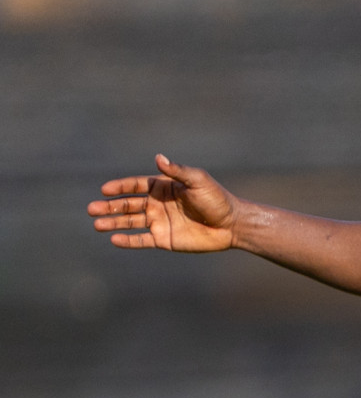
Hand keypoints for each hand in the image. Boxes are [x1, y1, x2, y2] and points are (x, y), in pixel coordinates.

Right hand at [87, 155, 238, 251]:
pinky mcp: (164, 239)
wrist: (231, 225)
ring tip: (96, 224)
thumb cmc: (217, 199)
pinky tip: (114, 240)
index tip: (105, 190)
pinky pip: (142, 240)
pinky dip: (128, 241)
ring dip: (113, 222)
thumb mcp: (198, 181)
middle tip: (91, 209)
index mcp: (163, 188)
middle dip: (110, 206)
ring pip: (130, 222)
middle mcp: (158, 204)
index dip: (120, 187)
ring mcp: (160, 222)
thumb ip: (177, 172)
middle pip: (128, 204)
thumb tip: (158, 157)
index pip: (135, 185)